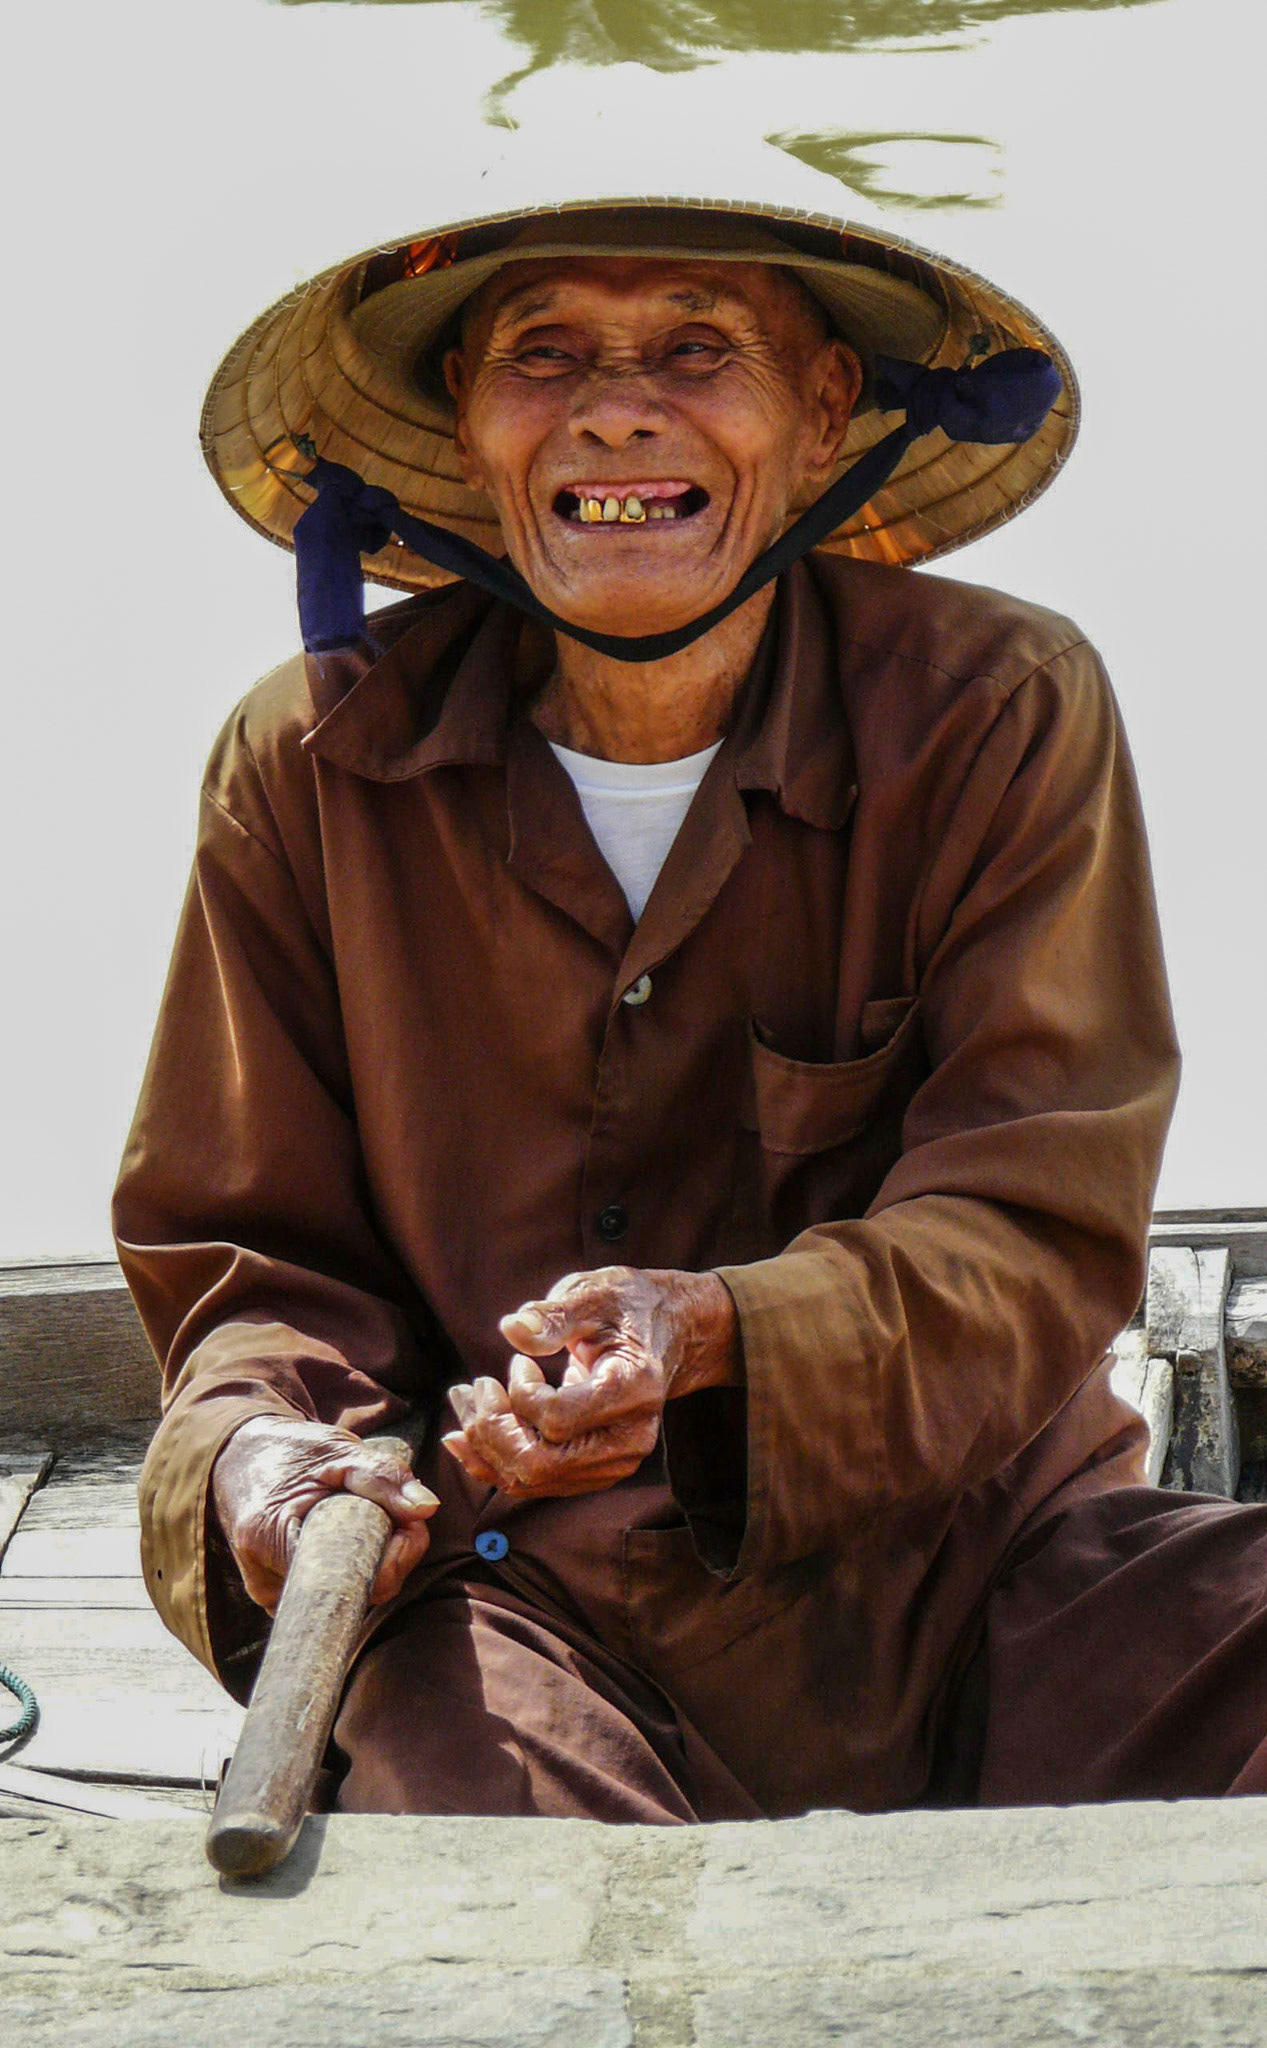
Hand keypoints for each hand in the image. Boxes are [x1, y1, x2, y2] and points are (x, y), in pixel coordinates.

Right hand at [210, 1415, 437, 1614]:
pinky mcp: (276, 1596)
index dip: (394, 1556)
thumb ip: (383, 1476)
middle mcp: (263, 1579)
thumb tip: (427, 1509)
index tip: (408, 1525)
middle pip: (352, 1594)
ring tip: (364, 1521)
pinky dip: (349, 1570)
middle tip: (393, 1517)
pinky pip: (328, 1595)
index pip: (350, 1578)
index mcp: (269, 1536)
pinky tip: (345, 1539)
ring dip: (369, 1564)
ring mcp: (267, 1594)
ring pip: (343, 1598)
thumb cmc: (289, 1453)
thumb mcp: (337, 1451)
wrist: (238, 1459)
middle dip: (387, 1558)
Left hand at [442, 1267, 737, 1499]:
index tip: (519, 1362)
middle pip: (538, 1463)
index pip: (557, 1420)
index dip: (521, 1395)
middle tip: (476, 1386)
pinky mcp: (593, 1471)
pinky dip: (491, 1462)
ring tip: (464, 1399)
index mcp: (633, 1390)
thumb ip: (554, 1315)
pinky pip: (533, 1482)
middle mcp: (627, 1440)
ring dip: (483, 1444)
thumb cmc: (626, 1309)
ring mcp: (612, 1463)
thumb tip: (512, 1328)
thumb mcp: (594, 1294)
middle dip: (490, 1429)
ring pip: (528, 1479)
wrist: (666, 1336)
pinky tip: (463, 1436)